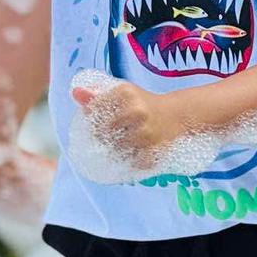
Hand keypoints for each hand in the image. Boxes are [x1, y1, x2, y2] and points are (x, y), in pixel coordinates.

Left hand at [68, 71, 203, 183]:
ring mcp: (145, 135)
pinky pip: (128, 163)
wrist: (180, 117)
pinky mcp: (151, 153)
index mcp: (126, 93)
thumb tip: (75, 93)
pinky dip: (129, 160)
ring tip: (122, 143)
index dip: (92, 119)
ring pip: (112, 150)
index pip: (94, 110)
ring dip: (114, 150)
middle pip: (100, 133)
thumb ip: (98, 95)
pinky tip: (134, 151)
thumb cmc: (145, 105)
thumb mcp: (124, 94)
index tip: (99, 120)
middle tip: (111, 135)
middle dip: (101, 136)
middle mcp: (136, 112)